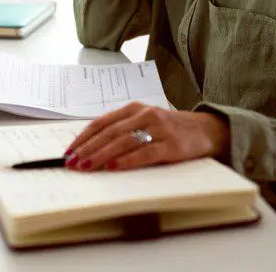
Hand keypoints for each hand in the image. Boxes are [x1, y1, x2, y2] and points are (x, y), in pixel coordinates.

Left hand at [64, 103, 229, 171]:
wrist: (206, 129)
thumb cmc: (169, 129)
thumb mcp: (143, 122)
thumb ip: (122, 130)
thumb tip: (90, 148)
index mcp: (134, 108)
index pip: (102, 122)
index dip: (83, 137)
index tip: (68, 151)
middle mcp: (144, 115)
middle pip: (109, 132)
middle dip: (87, 148)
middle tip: (72, 162)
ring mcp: (158, 129)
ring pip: (124, 142)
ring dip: (101, 155)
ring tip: (86, 166)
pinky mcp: (172, 145)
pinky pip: (145, 153)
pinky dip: (127, 161)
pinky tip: (114, 168)